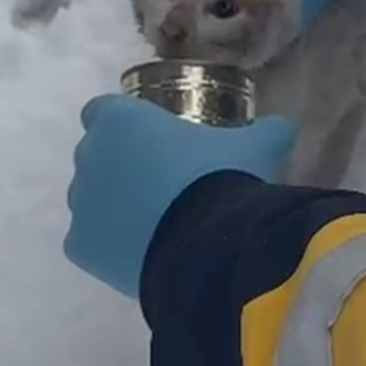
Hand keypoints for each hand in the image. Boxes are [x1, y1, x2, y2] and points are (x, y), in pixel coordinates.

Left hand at [64, 95, 295, 297]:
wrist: (208, 246)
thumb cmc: (223, 178)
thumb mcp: (253, 148)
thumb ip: (265, 132)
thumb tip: (286, 127)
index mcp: (120, 120)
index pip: (102, 111)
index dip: (124, 125)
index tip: (151, 140)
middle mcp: (90, 156)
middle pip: (96, 156)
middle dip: (120, 167)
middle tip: (161, 184)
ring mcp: (80, 203)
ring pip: (90, 200)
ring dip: (113, 206)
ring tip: (157, 223)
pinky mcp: (79, 247)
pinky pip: (89, 243)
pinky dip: (109, 247)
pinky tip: (144, 254)